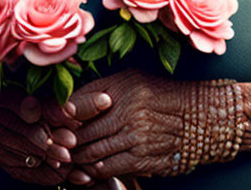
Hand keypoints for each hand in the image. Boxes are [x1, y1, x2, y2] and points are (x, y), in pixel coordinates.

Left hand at [63, 70, 185, 183]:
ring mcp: (135, 139)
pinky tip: (92, 167)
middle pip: (82, 135)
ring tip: (71, 158)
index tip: (55, 127)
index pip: (78, 109)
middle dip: (66, 144)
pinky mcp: (143, 160)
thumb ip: (98, 88)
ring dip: (78, 160)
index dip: (62, 122)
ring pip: (93, 154)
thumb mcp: (128, 79)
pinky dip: (96, 170)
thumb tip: (67, 103)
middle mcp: (127, 114)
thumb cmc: (156, 93)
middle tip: (57, 148)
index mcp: (120, 91)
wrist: (195, 116)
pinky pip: (110, 169)